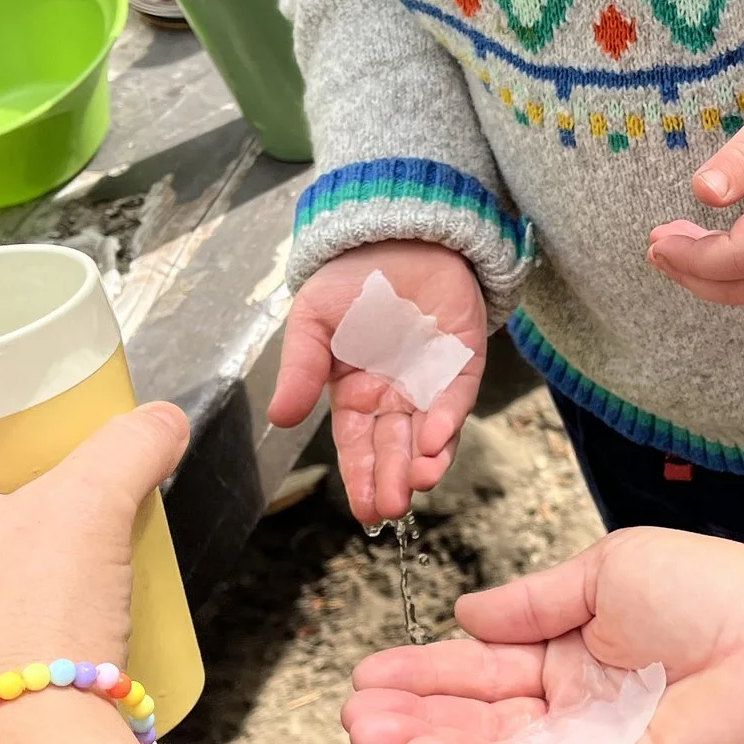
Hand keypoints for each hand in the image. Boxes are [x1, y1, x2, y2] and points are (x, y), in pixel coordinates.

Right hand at [269, 241, 486, 527]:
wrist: (398, 232)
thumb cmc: (351, 277)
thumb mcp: (313, 322)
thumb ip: (301, 369)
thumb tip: (279, 417)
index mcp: (357, 392)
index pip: (358, 445)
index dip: (360, 477)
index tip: (363, 511)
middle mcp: (397, 395)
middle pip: (394, 448)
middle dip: (392, 480)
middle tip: (390, 508)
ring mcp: (433, 380)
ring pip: (430, 432)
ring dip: (424, 460)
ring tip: (416, 484)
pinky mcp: (465, 360)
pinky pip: (457, 396)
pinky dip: (448, 420)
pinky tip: (434, 441)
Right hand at [342, 532, 743, 743]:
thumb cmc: (719, 592)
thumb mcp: (605, 573)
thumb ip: (531, 603)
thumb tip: (464, 616)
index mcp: (579, 661)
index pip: (485, 672)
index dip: (427, 672)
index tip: (371, 668)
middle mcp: (579, 717)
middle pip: (477, 724)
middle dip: (411, 716)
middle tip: (352, 705)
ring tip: (364, 727)